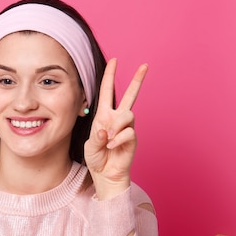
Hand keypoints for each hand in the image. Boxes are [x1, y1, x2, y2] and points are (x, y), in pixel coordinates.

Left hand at [84, 58, 147, 199]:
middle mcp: (116, 119)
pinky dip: (118, 139)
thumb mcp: (90, 146)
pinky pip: (128, 131)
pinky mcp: (133, 138)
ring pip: (127, 114)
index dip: (110, 77)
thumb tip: (107, 130)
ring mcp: (126, 128)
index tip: (114, 61)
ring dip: (116, 126)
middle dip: (137, 80)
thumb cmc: (97, 158)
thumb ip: (97, 137)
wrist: (105, 175)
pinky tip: (112, 146)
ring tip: (109, 139)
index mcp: (103, 116)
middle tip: (145, 66)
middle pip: (129, 96)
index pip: (107, 92)